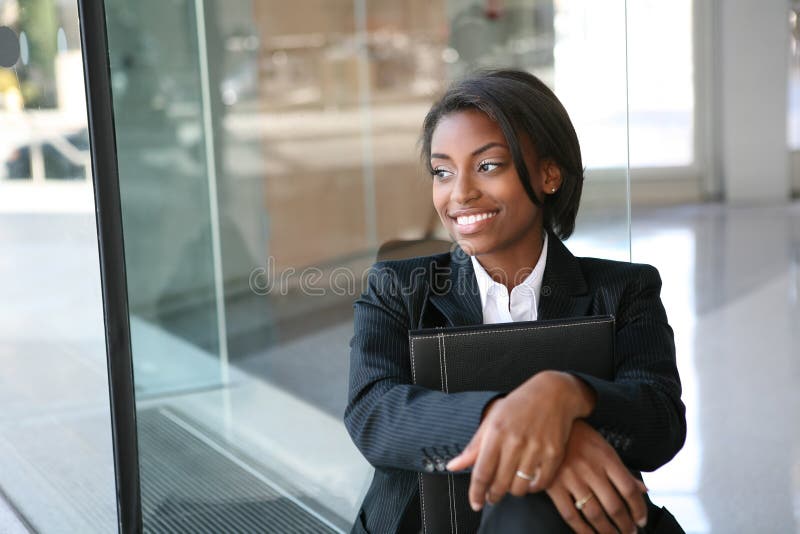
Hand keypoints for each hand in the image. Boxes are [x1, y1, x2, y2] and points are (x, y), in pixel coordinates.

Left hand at [446, 371, 594, 510]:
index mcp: (496, 431)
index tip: (475, 504)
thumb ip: (473, 447)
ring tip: (510, 485)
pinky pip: (541, 484)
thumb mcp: (492, 421)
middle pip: (499, 483)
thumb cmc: (518, 406)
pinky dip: (532, 488)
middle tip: (491, 496)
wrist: (553, 393)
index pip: (482, 472)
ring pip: (520, 487)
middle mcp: (515, 440)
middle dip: (493, 495)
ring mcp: (536, 447)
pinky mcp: (554, 453)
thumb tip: (452, 466)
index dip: (476, 492)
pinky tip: (528, 481)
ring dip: (512, 492)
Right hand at [542, 420, 647, 533]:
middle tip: (629, 533)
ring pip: (594, 514)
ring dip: (607, 530)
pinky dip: (582, 530)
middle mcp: (590, 469)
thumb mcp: (604, 448)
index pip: (629, 489)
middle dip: (625, 525)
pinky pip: (570, 515)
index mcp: (606, 458)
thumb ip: (622, 471)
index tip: (641, 520)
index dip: (638, 509)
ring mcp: (571, 479)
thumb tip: (643, 489)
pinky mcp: (553, 486)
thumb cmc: (578, 437)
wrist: (546, 424)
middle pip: (614, 505)